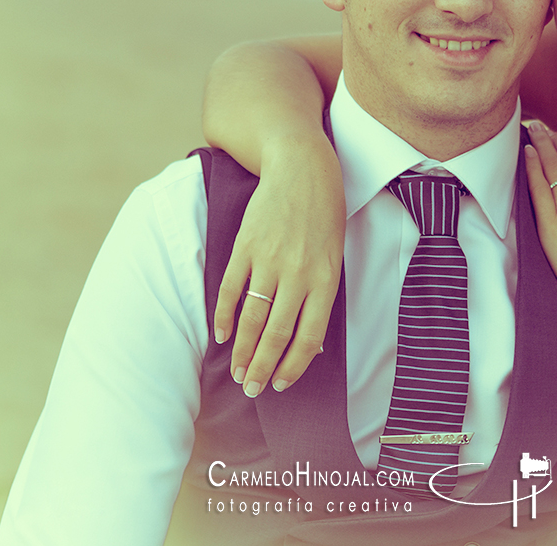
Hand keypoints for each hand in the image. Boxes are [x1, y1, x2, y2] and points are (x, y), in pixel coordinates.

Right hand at [214, 134, 345, 396]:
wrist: (302, 168)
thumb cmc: (324, 212)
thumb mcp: (335, 252)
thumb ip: (320, 290)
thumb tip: (305, 334)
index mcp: (326, 278)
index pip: (309, 337)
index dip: (293, 366)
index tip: (280, 384)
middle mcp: (298, 274)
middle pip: (276, 334)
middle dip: (262, 368)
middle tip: (252, 389)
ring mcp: (269, 261)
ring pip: (251, 318)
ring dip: (242, 350)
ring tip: (237, 371)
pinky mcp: (245, 247)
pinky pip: (230, 290)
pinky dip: (224, 315)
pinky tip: (221, 334)